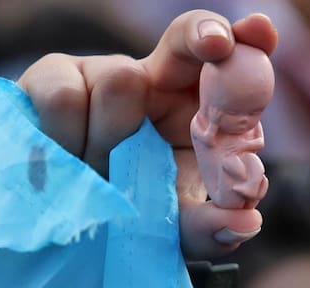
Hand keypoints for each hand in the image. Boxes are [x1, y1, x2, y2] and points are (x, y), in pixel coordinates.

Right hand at [17, 11, 277, 258]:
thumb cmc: (136, 219)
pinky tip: (69, 165)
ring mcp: (104, 76)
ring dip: (113, 140)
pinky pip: (65, 97)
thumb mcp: (178, 231)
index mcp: (199, 112)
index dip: (247, 43)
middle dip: (202, 38)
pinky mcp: (53, 80)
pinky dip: (68, 141)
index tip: (256, 34)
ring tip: (105, 176)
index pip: (231, 64)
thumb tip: (247, 221)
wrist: (68, 228)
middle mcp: (158, 84)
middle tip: (215, 46)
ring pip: (120, 79)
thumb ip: (213, 229)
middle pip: (187, 39)